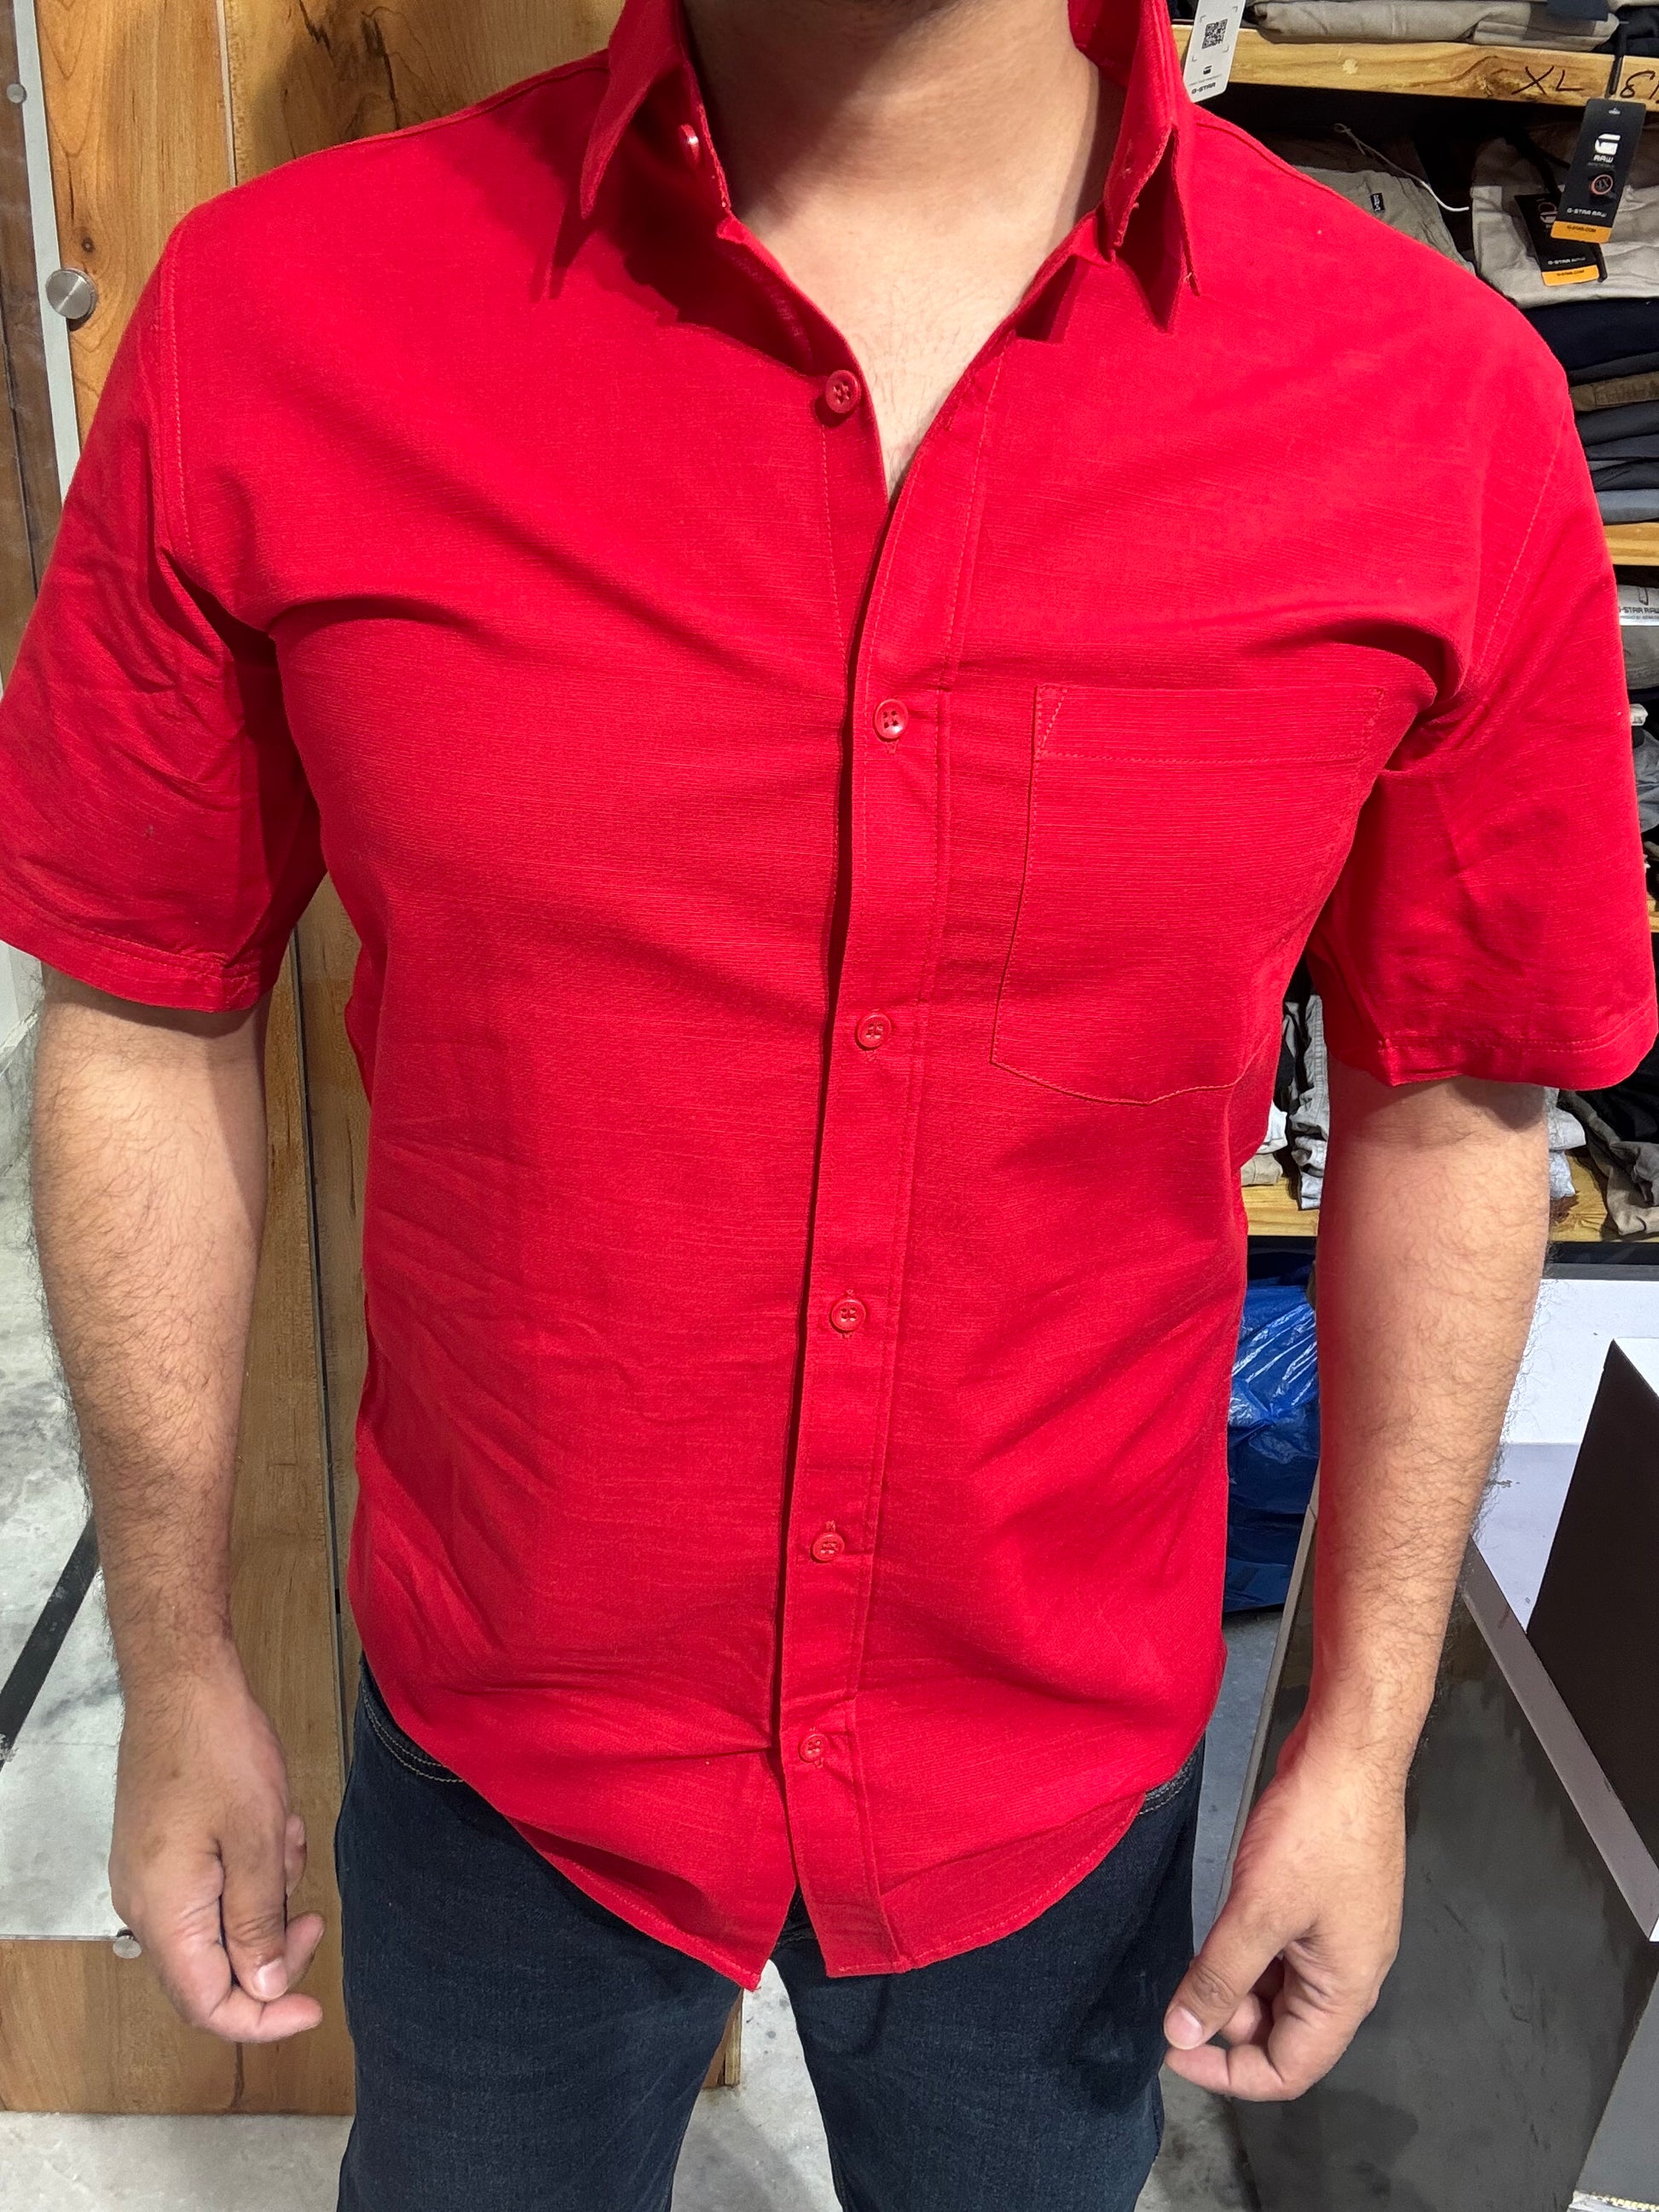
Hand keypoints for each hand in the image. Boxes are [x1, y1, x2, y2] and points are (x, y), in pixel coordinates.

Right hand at [109, 1648, 324, 2041]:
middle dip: (272, 1947)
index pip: (208, 2005)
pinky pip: (213, 1887)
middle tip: (313, 1915)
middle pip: (213, 1970)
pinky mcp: (163, 1851)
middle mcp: (147, 1906)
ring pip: (220, 1924)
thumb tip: (266, 1989)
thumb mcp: (256, 1841)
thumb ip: (259, 1922)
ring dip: (266, 1896)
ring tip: (287, 1838)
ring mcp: (152, 1877)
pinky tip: (273, 1824)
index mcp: (165, 1914)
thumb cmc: (218, 1751)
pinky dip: (251, 1868)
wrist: (183, 1684)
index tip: (313, 2007)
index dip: (264, 2018)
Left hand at [1162, 1724, 1404, 2098]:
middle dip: (1232, 2022)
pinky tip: (1225, 1925)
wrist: (1350, 1754)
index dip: (1229, 2073)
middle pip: (1287, 2033)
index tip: (1173, 2050)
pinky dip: (1252, 1951)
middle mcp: (1351, 1973)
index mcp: (1346, 1992)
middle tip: (1186, 1985)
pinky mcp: (1326, 1902)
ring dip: (1239, 1984)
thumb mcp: (1258, 1911)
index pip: (1290, 2070)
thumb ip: (1220, 1978)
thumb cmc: (1312, 1833)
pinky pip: (1286, 1951)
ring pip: (1283, 1989)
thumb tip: (1183, 2035)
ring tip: (1201, 1952)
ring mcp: (1341, 1936)